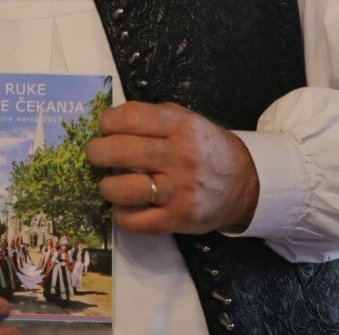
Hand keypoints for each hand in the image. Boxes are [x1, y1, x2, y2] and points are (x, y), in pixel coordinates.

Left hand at [86, 101, 258, 235]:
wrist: (243, 183)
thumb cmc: (204, 146)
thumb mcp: (187, 119)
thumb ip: (154, 116)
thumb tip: (111, 120)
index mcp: (179, 126)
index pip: (131, 117)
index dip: (108, 121)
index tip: (104, 127)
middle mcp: (179, 156)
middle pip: (122, 151)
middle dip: (97, 152)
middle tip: (95, 154)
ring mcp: (179, 191)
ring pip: (126, 189)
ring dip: (107, 186)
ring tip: (107, 183)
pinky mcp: (178, 220)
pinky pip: (137, 222)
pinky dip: (120, 215)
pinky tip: (121, 206)